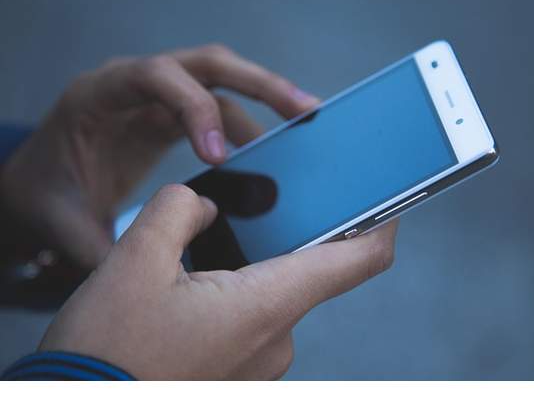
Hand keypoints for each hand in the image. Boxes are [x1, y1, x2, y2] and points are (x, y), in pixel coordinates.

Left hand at [0, 44, 318, 267]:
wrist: (39, 180)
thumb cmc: (45, 194)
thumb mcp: (63, 222)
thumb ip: (103, 250)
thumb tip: (151, 284)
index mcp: (98, 96)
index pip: (155, 77)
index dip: (194, 108)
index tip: (220, 158)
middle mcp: (133, 85)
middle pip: (205, 64)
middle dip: (258, 84)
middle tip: (303, 111)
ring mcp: (156, 96)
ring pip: (220, 81)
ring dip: (265, 99)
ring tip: (305, 126)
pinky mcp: (172, 115)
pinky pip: (218, 108)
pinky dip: (249, 125)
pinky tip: (271, 150)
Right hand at [39, 184, 397, 379]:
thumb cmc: (106, 353)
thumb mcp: (133, 261)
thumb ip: (179, 211)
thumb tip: (205, 210)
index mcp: (265, 305)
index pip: (356, 259)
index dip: (382, 222)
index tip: (388, 196)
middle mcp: (277, 339)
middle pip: (305, 271)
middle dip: (279, 238)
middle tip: (246, 212)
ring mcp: (261, 364)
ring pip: (272, 295)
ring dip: (246, 270)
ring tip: (196, 263)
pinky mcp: (242, 375)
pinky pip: (253, 322)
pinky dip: (235, 298)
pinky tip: (191, 293)